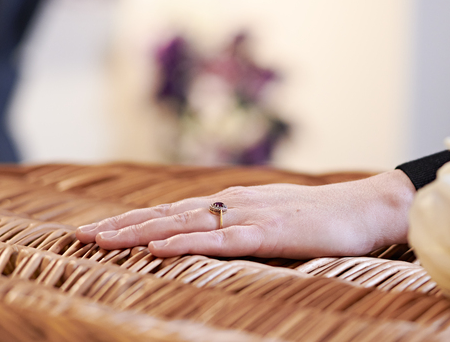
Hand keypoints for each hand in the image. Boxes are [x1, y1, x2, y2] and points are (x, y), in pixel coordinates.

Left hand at [75, 170, 415, 258]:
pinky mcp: (274, 232)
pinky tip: (163, 247)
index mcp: (236, 202)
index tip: (100, 230)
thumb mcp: (275, 219)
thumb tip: (211, 233)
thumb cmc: (323, 217)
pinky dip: (190, 242)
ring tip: (105, 239)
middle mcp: (237, 203)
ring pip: (188, 223)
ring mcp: (255, 216)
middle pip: (171, 213)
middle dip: (125, 225)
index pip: (176, 211)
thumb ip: (243, 224)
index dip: (137, 220)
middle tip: (82, 235)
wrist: (367, 207)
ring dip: (144, 231)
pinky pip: (225, 239)